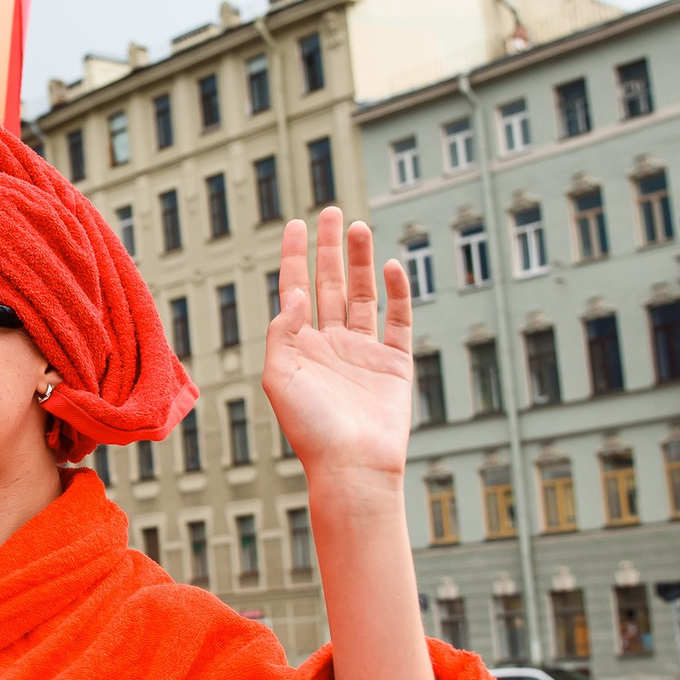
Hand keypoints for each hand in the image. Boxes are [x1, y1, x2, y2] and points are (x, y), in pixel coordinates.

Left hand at [262, 211, 412, 486]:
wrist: (353, 467)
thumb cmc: (311, 430)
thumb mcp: (279, 377)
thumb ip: (283, 331)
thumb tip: (295, 293)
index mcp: (300, 348)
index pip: (296, 291)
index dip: (295, 257)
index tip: (296, 224)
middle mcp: (331, 345)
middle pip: (329, 284)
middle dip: (330, 248)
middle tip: (333, 212)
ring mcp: (364, 353)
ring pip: (362, 295)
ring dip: (360, 261)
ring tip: (359, 227)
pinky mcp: (395, 364)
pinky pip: (399, 320)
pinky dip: (398, 293)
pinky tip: (391, 267)